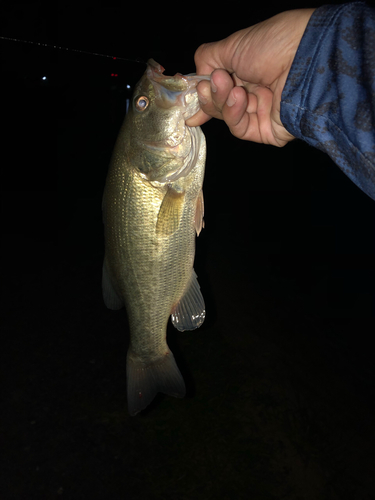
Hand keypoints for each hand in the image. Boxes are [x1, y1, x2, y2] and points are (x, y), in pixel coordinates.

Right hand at [186, 9, 314, 146]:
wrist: (306, 58)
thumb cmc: (273, 44)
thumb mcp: (232, 45)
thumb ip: (207, 60)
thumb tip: (195, 79)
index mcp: (247, 70)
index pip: (218, 88)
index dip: (202, 93)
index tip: (188, 96)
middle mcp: (254, 91)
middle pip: (219, 104)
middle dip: (210, 95)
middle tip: (210, 83)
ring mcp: (261, 112)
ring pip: (227, 117)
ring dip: (221, 102)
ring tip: (228, 86)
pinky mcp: (267, 131)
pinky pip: (241, 129)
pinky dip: (234, 114)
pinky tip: (238, 98)